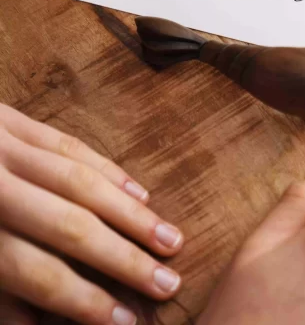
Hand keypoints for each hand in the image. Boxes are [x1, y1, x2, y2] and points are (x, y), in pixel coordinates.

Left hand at [0, 103, 183, 324]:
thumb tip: (35, 324)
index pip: (32, 272)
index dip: (82, 301)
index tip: (124, 322)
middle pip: (69, 226)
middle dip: (125, 259)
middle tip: (170, 284)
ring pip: (79, 181)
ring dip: (132, 215)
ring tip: (172, 240)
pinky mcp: (6, 116)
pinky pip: (68, 142)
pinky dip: (107, 168)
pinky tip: (139, 192)